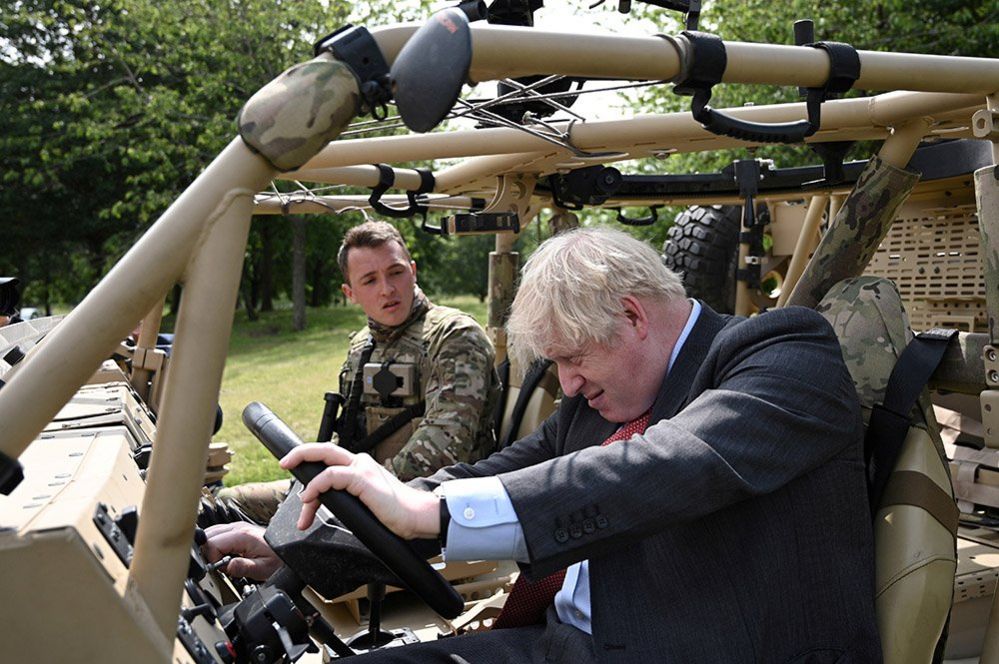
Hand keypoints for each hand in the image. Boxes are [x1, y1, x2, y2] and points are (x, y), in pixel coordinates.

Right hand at [201, 521, 281, 580]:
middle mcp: (238, 527)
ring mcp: (237, 527)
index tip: (222, 567)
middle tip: (222, 565)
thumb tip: (227, 566)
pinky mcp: (237, 530)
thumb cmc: (278, 560)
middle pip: (207, 536)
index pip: (212, 543)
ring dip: (211, 549)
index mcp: (243, 535)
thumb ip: (243, 568)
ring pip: (210, 533)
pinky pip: (218, 534)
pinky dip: (216, 546)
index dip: (212, 558)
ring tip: (224, 560)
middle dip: (209, 553)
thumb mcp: (262, 569)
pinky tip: (225, 555)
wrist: (287, 553)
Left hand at [279, 443, 438, 539]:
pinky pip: (331, 476)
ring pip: (325, 458)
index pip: (329, 462)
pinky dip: (316, 487)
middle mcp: (360, 462)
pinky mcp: (363, 479)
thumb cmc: (395, 514)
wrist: (416, 516)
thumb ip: (348, 498)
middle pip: (324, 448)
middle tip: (284, 462)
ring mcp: (362, 468)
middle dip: (300, 453)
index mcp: (361, 467)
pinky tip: (309, 499)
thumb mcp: (365, 503)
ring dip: (305, 476)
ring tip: (300, 499)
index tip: (299, 484)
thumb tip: (327, 507)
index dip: (311, 468)